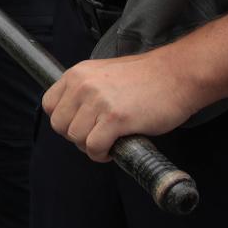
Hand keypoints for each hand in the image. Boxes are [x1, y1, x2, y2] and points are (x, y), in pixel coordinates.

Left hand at [43, 51, 204, 161]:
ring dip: (91, 147)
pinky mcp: (115, 118)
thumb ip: (86, 90)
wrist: (178, 75)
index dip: (65, 120)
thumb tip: (75, 115)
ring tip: (109, 142)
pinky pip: (94, 147)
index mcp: (77, 73)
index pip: (49, 105)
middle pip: (59, 125)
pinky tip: (115, 148)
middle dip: (77, 137)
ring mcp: (98, 101)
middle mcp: (83, 85)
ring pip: (76, 138)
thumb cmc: (147, 77)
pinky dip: (102, 154)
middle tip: (98, 136)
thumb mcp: (105, 74)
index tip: (82, 124)